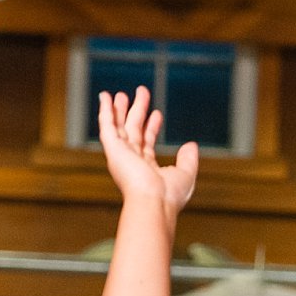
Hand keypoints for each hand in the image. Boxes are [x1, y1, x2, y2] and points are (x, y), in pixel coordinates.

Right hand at [97, 86, 197, 215]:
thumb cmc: (169, 196)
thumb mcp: (185, 174)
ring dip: (120, 110)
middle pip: (133, 131)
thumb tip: (191, 145)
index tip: (157, 113)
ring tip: (122, 94)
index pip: (148, 143)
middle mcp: (132, 161)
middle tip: (140, 95)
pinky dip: (105, 111)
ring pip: (119, 126)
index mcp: (147, 169)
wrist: (153, 201)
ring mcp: (121, 155)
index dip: (152, 127)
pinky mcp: (113, 149)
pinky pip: (106, 126)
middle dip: (137, 112)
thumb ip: (188, 159)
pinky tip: (105, 97)